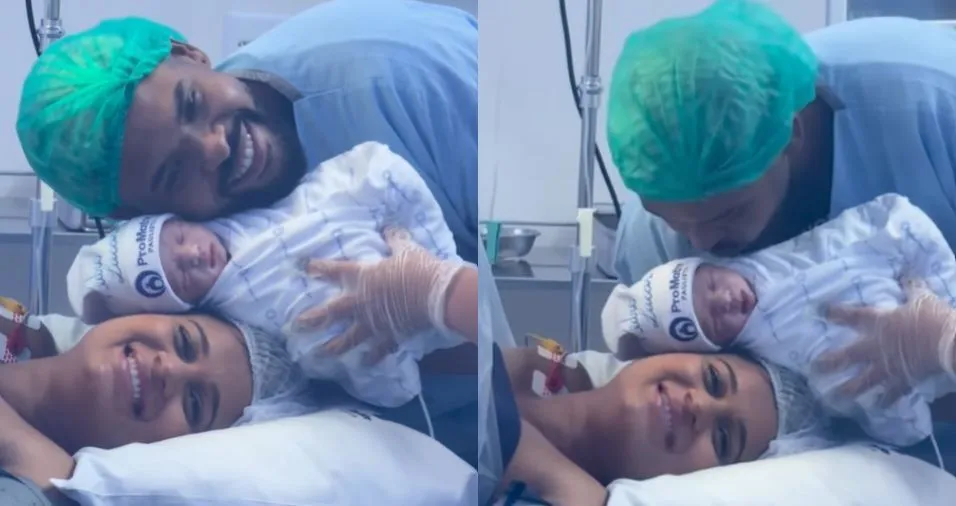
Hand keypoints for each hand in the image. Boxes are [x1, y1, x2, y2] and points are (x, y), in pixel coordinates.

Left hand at [292, 227, 463, 363]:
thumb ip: (394, 239)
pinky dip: (371, 358)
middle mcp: (362, 302)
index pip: (335, 270)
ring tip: (319, 354)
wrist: (437, 295)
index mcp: (363, 277)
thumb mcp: (407, 249)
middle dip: (312, 319)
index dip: (318, 268)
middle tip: (296, 326)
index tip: (303, 267)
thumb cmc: (419, 268)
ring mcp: (374, 323)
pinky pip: (377, 351)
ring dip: (333, 347)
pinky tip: (364, 365)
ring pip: (348, 338)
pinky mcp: (389, 336)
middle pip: (331, 312)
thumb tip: (389, 227)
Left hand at [814, 278, 955, 405]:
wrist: (949, 343)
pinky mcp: (902, 381)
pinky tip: (876, 408)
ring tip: (832, 396)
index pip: (851, 316)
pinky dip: (884, 401)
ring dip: (846, 389)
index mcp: (879, 323)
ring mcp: (887, 367)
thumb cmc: (933, 318)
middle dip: (829, 362)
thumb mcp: (922, 298)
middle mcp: (876, 346)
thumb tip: (907, 274)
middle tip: (813, 368)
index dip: (835, 313)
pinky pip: (890, 394)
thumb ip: (911, 287)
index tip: (820, 312)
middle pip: (847, 355)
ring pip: (862, 380)